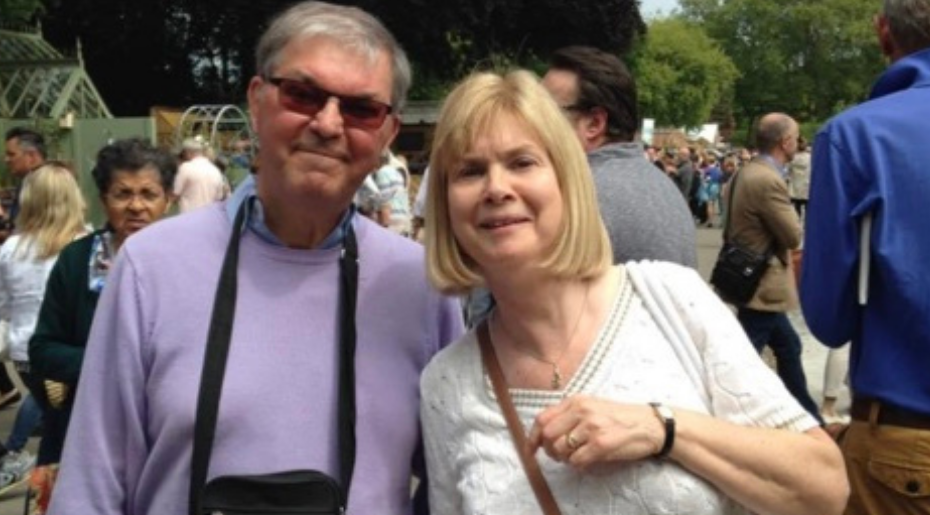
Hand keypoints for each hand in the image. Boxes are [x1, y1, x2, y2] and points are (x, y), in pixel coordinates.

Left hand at [526, 395, 665, 469]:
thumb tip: (544, 431)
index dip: (533, 437)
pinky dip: (578, 465)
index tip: (531, 449)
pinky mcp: (602, 443)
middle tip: (560, 456)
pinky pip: (577, 460)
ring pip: (561, 450)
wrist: (650, 424)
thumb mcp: (592, 406)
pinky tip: (587, 461)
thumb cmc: (620, 417)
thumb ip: (569, 414)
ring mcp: (591, 427)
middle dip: (550, 450)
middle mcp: (581, 411)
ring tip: (576, 457)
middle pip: (548, 436)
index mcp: (576, 401)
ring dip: (565, 459)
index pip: (543, 419)